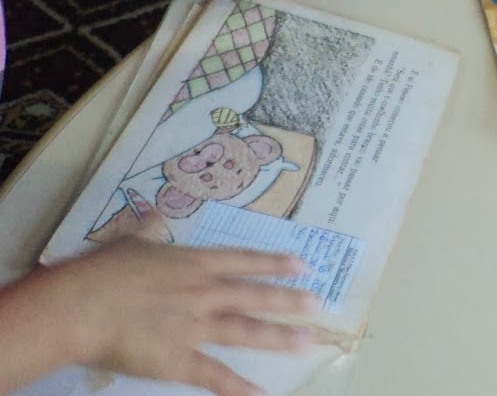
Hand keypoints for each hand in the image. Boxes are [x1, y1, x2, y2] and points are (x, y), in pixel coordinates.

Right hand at [2, 240, 316, 395]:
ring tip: (308, 340)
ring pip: (246, 330)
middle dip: (288, 300)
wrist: (83, 306)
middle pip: (254, 296)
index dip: (273, 264)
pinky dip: (239, 387)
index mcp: (193, 263)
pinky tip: (261, 393)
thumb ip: (149, 229)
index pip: (243, 261)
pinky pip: (214, 375)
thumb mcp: (130, 242)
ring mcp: (195, 326)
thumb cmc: (103, 272)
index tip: (302, 265)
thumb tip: (155, 213)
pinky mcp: (179, 358)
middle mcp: (203, 292)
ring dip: (279, 337)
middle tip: (317, 303)